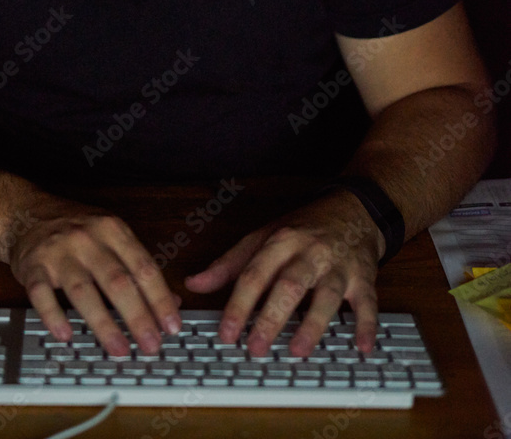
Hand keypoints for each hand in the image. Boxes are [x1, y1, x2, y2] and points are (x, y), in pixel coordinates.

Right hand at [7, 195, 181, 355]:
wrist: (26, 213)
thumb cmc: (75, 228)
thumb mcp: (111, 235)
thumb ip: (139, 266)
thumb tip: (170, 302)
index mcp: (113, 230)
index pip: (143, 267)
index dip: (160, 299)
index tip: (172, 325)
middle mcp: (88, 239)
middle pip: (118, 281)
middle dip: (138, 317)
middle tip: (151, 345)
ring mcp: (59, 252)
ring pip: (84, 291)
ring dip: (104, 325)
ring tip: (120, 350)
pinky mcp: (33, 267)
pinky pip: (42, 294)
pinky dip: (53, 316)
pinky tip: (66, 335)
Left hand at [184, 190, 384, 356]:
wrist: (353, 209)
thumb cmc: (304, 228)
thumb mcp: (263, 236)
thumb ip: (229, 263)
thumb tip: (194, 283)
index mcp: (280, 241)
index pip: (254, 274)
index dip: (238, 304)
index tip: (227, 332)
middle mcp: (309, 252)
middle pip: (289, 285)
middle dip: (271, 317)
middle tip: (256, 348)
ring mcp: (338, 265)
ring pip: (327, 295)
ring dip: (313, 324)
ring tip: (298, 351)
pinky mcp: (364, 277)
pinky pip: (367, 302)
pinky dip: (367, 325)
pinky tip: (362, 348)